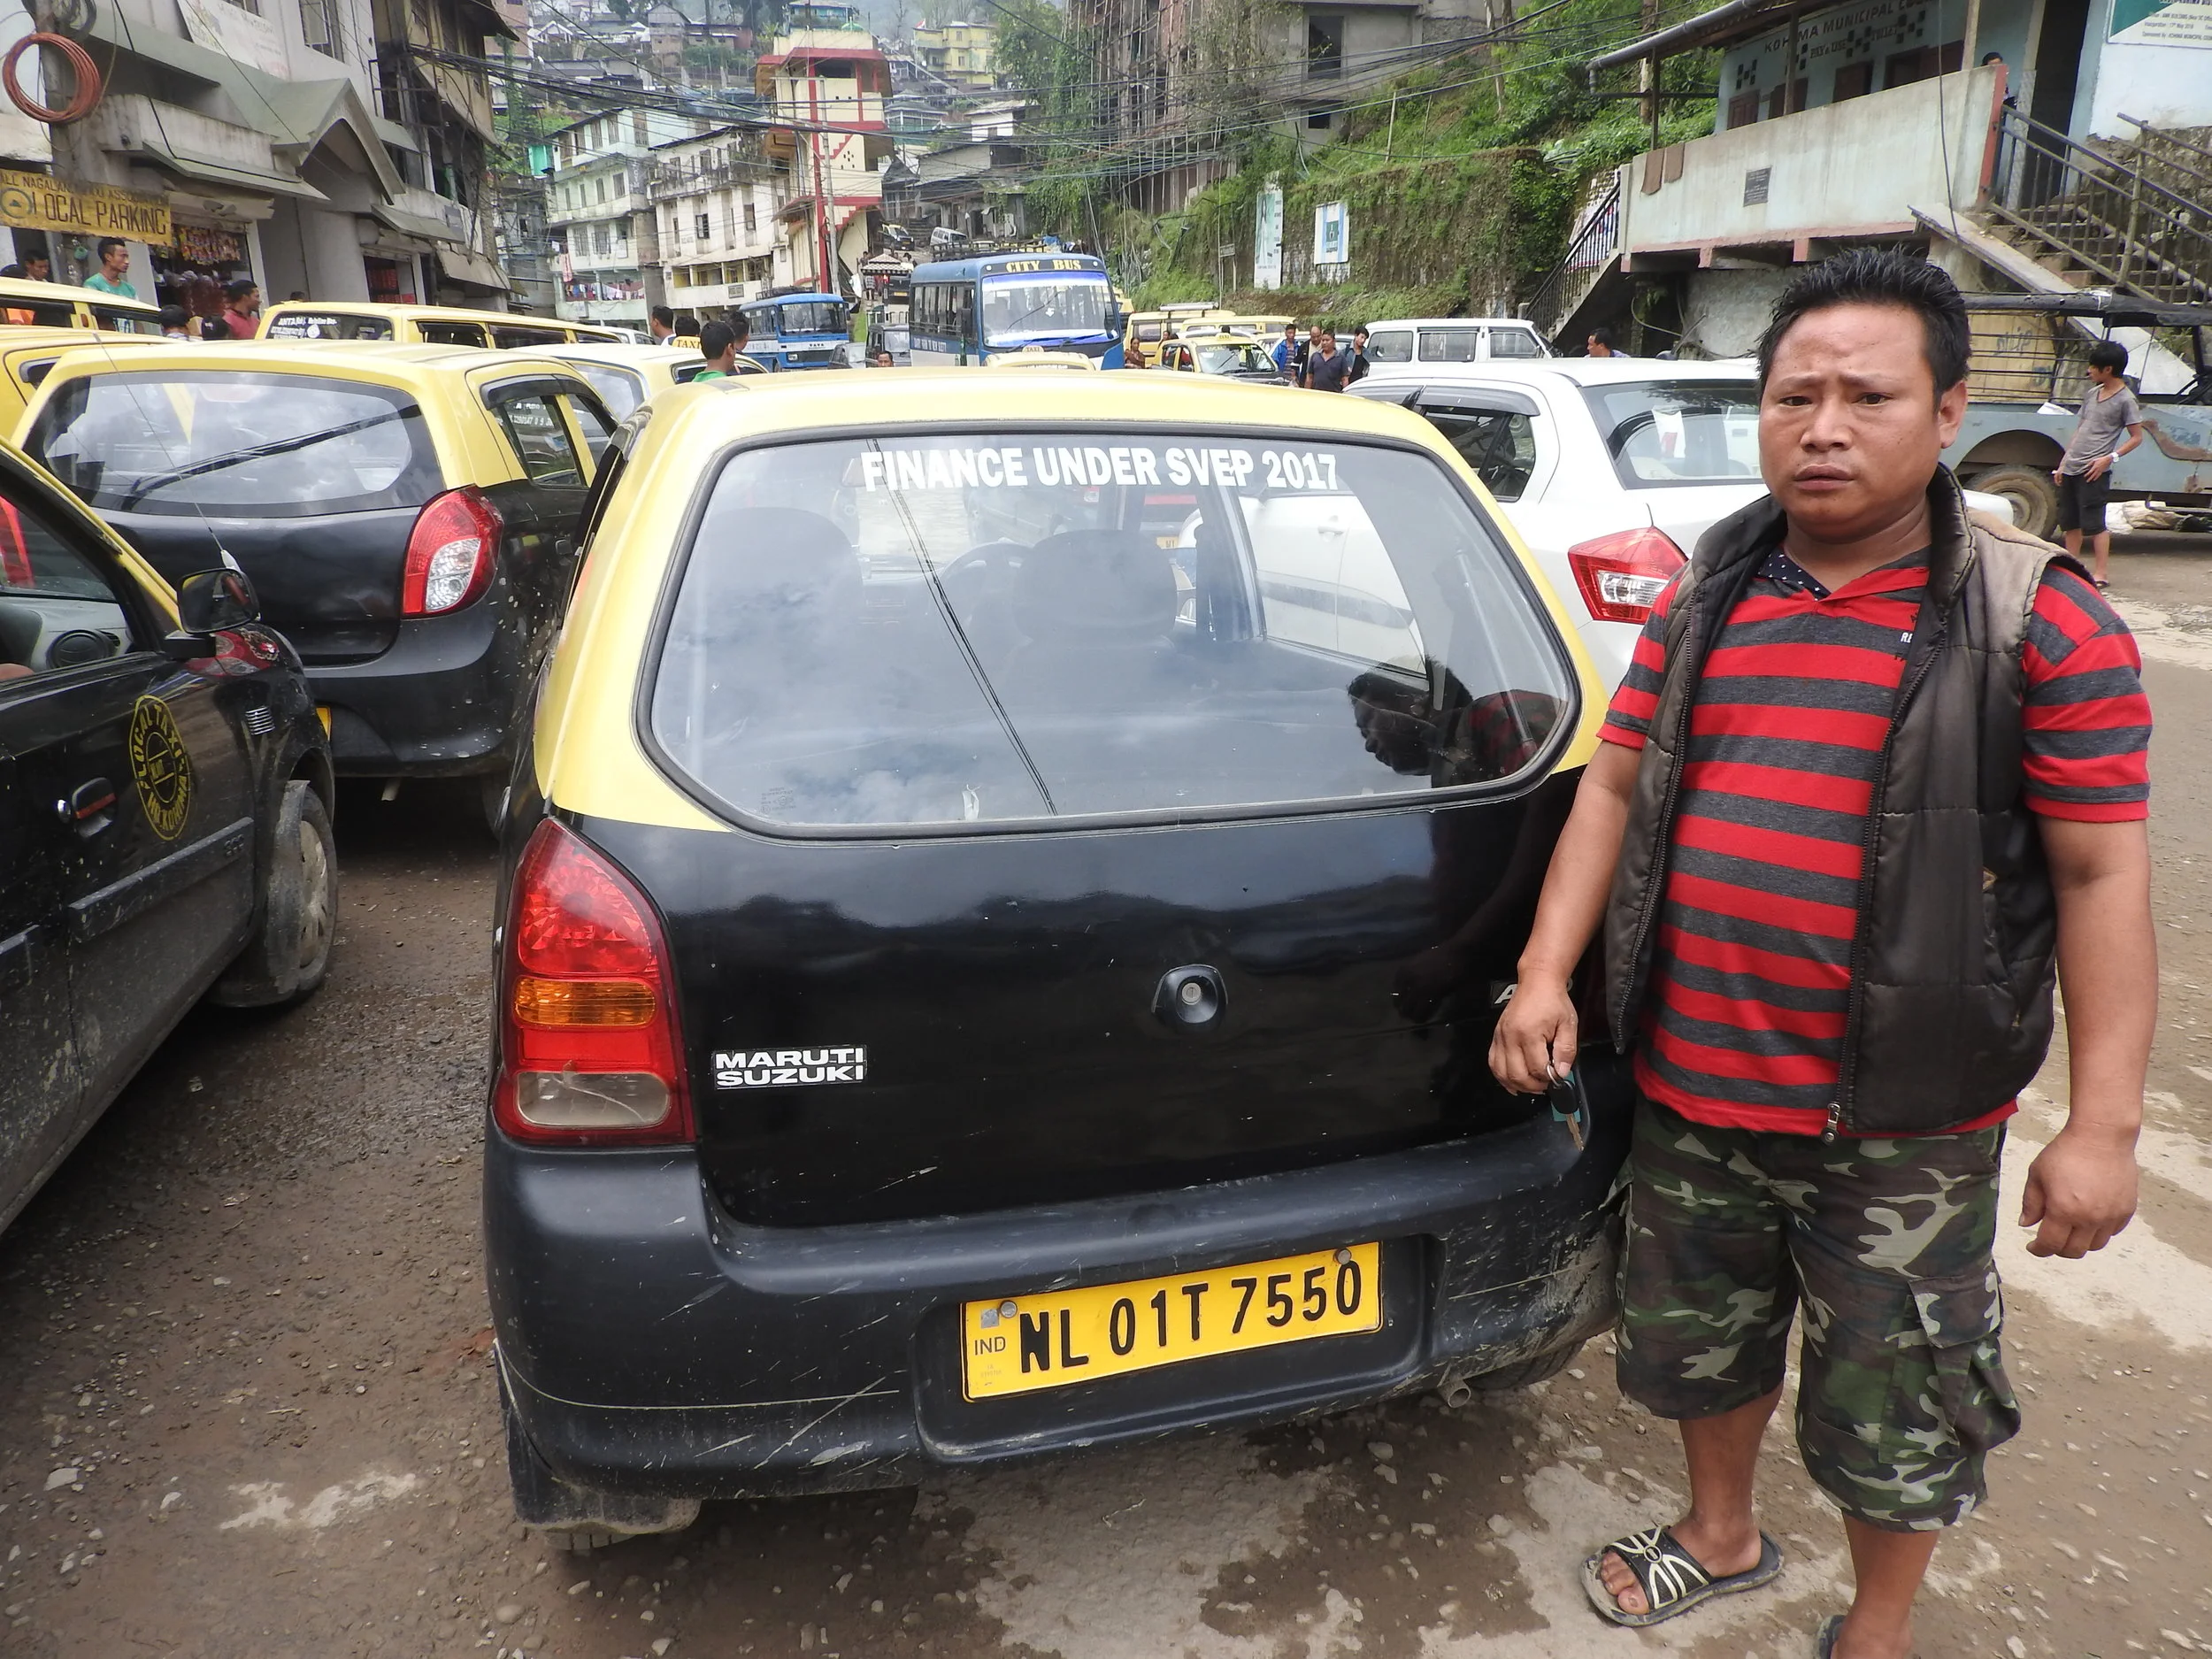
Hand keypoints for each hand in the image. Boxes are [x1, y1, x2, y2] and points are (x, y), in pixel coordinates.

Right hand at [1490, 975, 1576, 1094]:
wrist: (1537, 982)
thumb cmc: (1553, 1001)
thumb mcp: (1568, 1024)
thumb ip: (1566, 1050)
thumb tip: (1561, 1072)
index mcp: (1529, 1033)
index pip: (1537, 1068)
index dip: (1549, 1077)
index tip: (1558, 1077)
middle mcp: (1510, 1036)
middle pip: (1517, 1074)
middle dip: (1533, 1086)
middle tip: (1546, 1085)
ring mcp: (1500, 1037)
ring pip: (1502, 1073)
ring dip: (1517, 1085)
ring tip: (1532, 1085)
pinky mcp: (1496, 1036)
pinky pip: (1493, 1063)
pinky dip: (1501, 1076)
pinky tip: (1512, 1082)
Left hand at [2019, 1125, 2137, 1257]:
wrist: (2101, 1137)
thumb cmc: (2065, 1152)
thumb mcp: (2037, 1174)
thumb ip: (2030, 1202)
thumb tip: (2025, 1224)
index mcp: (2063, 1210)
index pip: (2051, 1244)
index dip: (2039, 1250)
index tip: (2032, 1246)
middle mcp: (2089, 1218)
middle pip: (2074, 1251)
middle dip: (2058, 1249)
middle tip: (2050, 1239)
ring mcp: (2111, 1216)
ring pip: (2095, 1245)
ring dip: (2080, 1242)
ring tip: (2070, 1230)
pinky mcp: (2127, 1210)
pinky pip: (2112, 1232)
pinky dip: (2099, 1232)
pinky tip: (2089, 1219)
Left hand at [2086, 455, 2112, 479]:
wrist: (2107, 460)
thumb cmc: (2101, 459)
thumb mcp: (2094, 460)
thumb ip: (2090, 463)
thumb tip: (2086, 466)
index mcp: (2095, 467)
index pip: (2090, 472)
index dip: (2087, 474)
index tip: (2085, 476)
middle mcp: (2097, 469)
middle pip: (2093, 475)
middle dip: (2090, 478)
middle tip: (2087, 481)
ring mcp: (2100, 471)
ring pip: (2096, 476)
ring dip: (2093, 478)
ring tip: (2091, 481)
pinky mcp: (2102, 471)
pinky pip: (2099, 475)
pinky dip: (2097, 477)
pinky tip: (2095, 479)